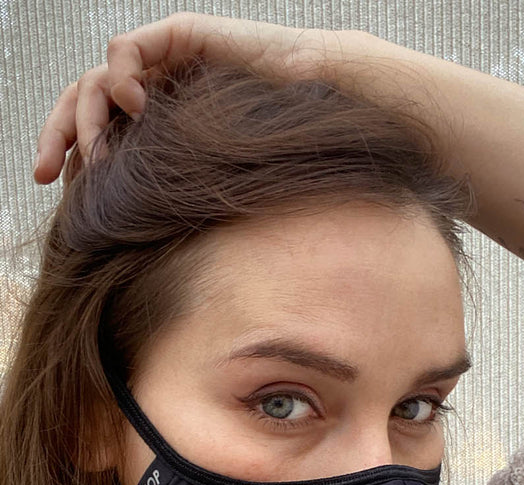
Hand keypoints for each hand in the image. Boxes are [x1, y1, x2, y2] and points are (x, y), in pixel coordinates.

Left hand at [33, 11, 366, 183]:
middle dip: (57, 135)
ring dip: (87, 117)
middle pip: (82, 101)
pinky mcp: (178, 36)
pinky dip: (119, 78)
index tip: (50, 186)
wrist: (315, 113)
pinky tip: (134, 110)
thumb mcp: (199, 187)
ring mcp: (162, 64)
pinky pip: (126, 50)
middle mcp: (152, 91)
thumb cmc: (270, 158)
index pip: (94, 130)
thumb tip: (119, 243)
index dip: (64, 154)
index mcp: (152, 125)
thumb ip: (160, 196)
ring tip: (98, 156)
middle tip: (44, 173)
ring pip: (95, 77)